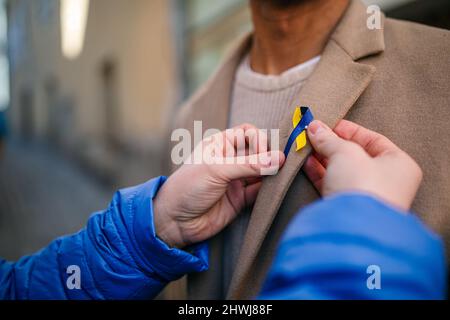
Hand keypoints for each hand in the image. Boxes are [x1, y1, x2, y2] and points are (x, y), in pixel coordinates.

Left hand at [154, 124, 284, 247]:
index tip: (265, 153)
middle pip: (258, 152)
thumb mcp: (216, 170)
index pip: (247, 133)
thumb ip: (248, 165)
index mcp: (220, 145)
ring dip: (272, 174)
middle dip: (270, 155)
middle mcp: (229, 160)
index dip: (259, 139)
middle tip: (283, 163)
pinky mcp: (239, 199)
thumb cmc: (188, 188)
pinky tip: (275, 190)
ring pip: (261, 172)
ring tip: (283, 177)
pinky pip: (259, 192)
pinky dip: (268, 191)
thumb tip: (279, 158)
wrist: (174, 221)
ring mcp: (235, 180)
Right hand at [304, 120, 422, 210]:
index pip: (373, 139)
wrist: (353, 228)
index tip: (327, 124)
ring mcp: (367, 197)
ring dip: (322, 158)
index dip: (348, 129)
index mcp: (398, 164)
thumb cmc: (362, 184)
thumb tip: (314, 127)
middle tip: (312, 134)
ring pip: (342, 171)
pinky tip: (305, 163)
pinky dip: (319, 174)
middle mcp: (386, 181)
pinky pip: (333, 185)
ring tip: (304, 147)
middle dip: (331, 144)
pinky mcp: (348, 209)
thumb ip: (329, 138)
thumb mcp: (345, 152)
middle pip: (355, 155)